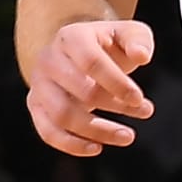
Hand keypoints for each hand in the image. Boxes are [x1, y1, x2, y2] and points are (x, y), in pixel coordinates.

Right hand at [25, 16, 154, 158]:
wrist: (78, 52)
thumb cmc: (108, 45)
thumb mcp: (128, 34)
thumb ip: (139, 40)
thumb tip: (141, 56)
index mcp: (71, 38)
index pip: (91, 62)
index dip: (117, 83)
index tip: (140, 98)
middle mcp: (49, 60)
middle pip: (80, 90)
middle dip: (115, 105)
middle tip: (145, 111)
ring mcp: (39, 84)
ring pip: (63, 115)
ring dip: (98, 130)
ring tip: (127, 136)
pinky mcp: (36, 106)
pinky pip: (48, 132)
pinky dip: (72, 145)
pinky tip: (97, 148)